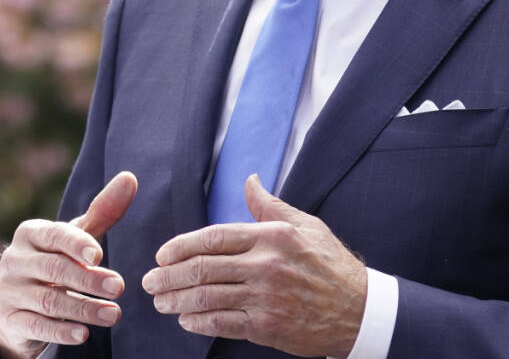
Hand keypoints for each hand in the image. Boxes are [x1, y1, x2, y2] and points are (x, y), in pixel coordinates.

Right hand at [0, 171, 138, 358]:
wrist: (22, 301)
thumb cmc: (58, 258)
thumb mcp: (78, 235)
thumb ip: (104, 210)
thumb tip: (130, 177)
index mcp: (30, 233)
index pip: (54, 235)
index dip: (76, 244)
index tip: (100, 254)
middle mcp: (15, 260)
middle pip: (55, 270)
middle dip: (89, 279)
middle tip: (119, 287)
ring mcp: (9, 291)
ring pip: (49, 301)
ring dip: (84, 309)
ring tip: (114, 315)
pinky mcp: (10, 320)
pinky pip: (36, 326)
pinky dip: (61, 332)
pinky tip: (84, 335)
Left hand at [142, 174, 366, 357]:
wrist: (358, 310)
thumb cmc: (330, 264)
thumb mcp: (305, 225)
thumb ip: (269, 206)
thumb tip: (249, 180)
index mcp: (271, 236)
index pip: (214, 237)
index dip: (182, 246)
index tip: (162, 255)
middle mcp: (266, 265)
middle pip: (204, 268)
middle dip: (169, 276)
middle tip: (149, 281)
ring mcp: (265, 298)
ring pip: (207, 297)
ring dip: (177, 301)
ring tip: (161, 302)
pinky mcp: (266, 327)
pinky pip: (222, 324)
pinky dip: (198, 322)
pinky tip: (186, 320)